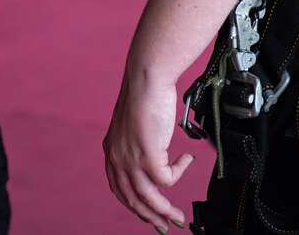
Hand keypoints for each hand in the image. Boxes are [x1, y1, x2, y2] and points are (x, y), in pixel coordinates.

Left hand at [104, 72, 193, 231]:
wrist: (147, 78)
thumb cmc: (144, 94)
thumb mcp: (135, 125)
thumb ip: (138, 144)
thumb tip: (154, 159)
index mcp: (111, 150)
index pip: (119, 189)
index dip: (134, 206)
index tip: (147, 215)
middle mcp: (117, 157)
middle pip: (132, 200)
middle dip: (150, 217)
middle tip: (164, 226)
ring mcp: (131, 158)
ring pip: (149, 198)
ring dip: (165, 210)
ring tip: (178, 216)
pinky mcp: (148, 156)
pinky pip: (166, 180)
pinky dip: (179, 173)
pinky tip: (186, 160)